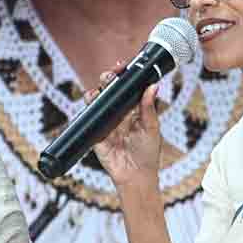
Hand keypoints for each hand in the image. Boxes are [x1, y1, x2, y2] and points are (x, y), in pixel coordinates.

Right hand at [87, 64, 161, 188]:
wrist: (135, 175)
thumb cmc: (148, 154)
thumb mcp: (152, 128)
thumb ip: (149, 108)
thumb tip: (153, 86)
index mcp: (135, 110)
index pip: (127, 87)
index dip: (124, 76)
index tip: (122, 66)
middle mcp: (119, 113)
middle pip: (110, 89)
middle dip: (108, 79)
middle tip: (110, 75)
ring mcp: (106, 121)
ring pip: (98, 100)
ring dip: (97, 90)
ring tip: (101, 88)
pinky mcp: (96, 131)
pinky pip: (89, 116)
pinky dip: (89, 106)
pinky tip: (92, 100)